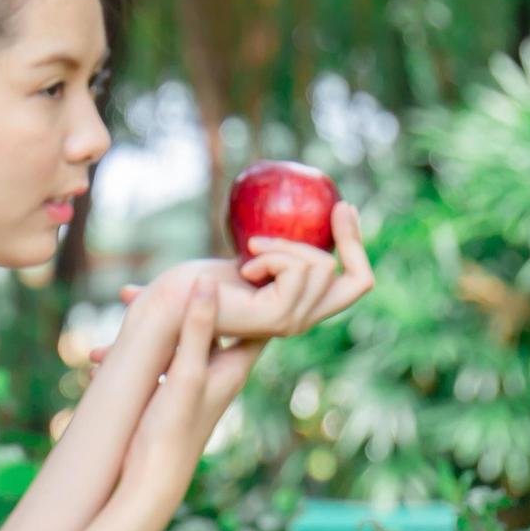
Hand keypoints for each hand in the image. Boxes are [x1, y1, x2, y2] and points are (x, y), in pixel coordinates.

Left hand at [90, 208, 373, 364]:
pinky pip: (298, 270)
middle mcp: (302, 321)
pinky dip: (274, 256)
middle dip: (332, 241)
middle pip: (353, 277)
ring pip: (323, 267)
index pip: (357, 284)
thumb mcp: (254, 254)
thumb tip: (315, 208)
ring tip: (250, 254)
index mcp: (301, 307)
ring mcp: (292, 323)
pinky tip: (245, 267)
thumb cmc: (202, 277)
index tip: (344, 207)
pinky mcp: (277, 319)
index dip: (358, 246)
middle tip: (302, 223)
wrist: (171, 300)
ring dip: (285, 247)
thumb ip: (282, 250)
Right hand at [112, 272, 261, 521]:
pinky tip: (104, 353)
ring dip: (154, 322)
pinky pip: (158, 360)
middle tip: (159, 277)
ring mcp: (194, 384)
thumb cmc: (172, 431)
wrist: (152, 483)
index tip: (228, 264)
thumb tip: (206, 282)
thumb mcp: (185, 373)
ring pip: (179, 338)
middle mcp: (218, 372)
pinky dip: (137, 349)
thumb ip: (195, 329)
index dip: (245, 290)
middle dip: (184, 298)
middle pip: (211, 321)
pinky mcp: (172, 395)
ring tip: (123, 305)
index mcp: (233, 366)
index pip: (254, 318)